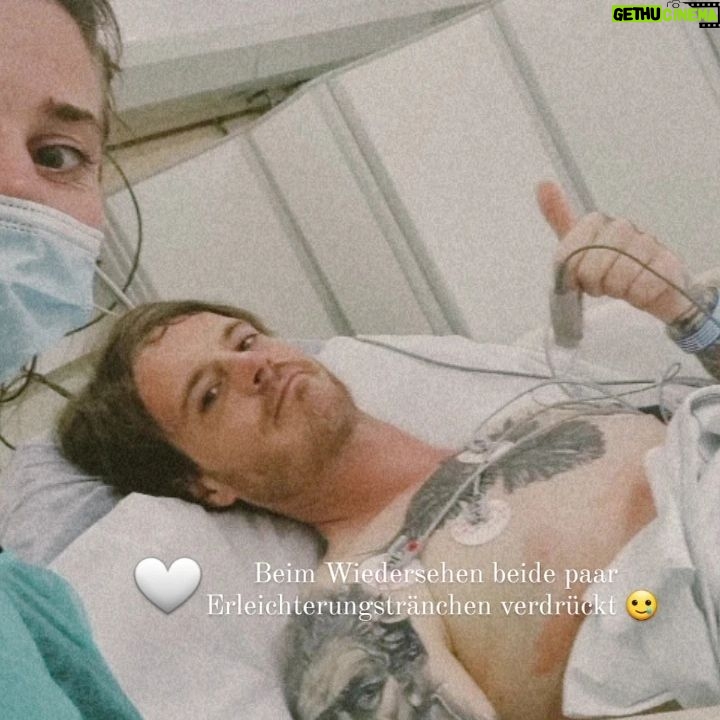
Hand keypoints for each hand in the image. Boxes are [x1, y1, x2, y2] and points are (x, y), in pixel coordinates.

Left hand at [536, 181, 693, 323]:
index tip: (578, 277)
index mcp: (598, 224)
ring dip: (617, 289)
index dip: (573, 269)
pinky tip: (640, 291)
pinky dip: (638, 295)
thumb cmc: (611, 268)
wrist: (650, 286)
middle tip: (602, 285)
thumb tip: (543, 183)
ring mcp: (648, 243)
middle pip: (593, 265)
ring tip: (622, 287)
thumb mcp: (578, 248)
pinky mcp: (669, 264)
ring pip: (619, 275)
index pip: (571, 250)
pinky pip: (643, 285)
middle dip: (595, 282)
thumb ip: (560, 220)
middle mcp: (622, 228)